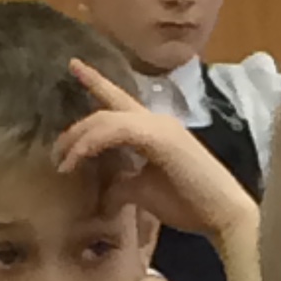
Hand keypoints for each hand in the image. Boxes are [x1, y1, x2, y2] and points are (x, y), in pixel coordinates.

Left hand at [58, 60, 256, 247]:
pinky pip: (115, 130)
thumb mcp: (147, 193)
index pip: (120, 101)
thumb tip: (104, 192)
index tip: (74, 65)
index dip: (96, 83)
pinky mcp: (158, 136)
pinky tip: (78, 158)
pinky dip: (93, 143)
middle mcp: (155, 120)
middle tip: (57, 150)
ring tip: (63, 162)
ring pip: (106, 119)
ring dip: (80, 139)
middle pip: (106, 109)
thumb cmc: (192, 205)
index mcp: (155, 130)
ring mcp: (157, 125)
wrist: (224, 214)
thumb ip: (124, 186)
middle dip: (77, 129)